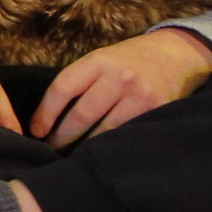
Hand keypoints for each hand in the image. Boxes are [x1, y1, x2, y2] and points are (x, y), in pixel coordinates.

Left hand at [31, 27, 211, 145]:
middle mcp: (117, 77)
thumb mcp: (101, 59)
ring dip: (86, 146)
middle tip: (51, 150)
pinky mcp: (156, 110)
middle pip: (82, 114)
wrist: (175, 54)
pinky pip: (127, 133)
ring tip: (73, 156)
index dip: (45, 113)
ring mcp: (139, 95)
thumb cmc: (128, 60)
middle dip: (63, 136)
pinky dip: (111, 145)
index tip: (36, 131)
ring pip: (105, 129)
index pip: (62, 89)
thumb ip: (81, 81)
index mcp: (97, 62)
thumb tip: (51, 114)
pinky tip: (100, 153)